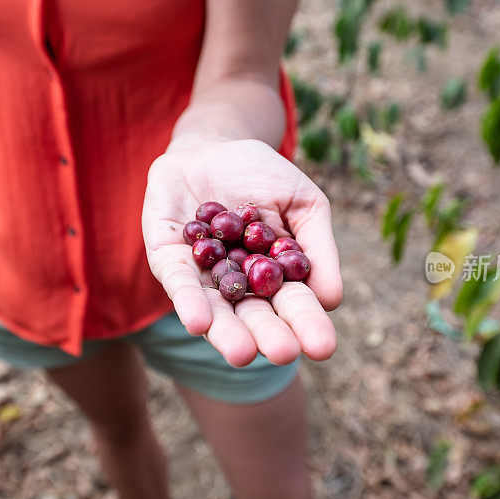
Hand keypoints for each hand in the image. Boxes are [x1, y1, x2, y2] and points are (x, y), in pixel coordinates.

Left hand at [143, 139, 342, 366]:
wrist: (213, 145)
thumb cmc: (262, 176)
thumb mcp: (303, 202)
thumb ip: (316, 247)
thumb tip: (331, 300)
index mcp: (274, 278)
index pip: (293, 307)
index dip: (307, 325)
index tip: (323, 347)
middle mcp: (237, 286)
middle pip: (253, 318)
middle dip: (268, 336)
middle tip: (283, 353)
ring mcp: (201, 276)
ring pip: (214, 312)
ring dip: (227, 333)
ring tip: (242, 353)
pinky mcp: (167, 260)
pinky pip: (179, 283)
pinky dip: (189, 302)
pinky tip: (198, 321)